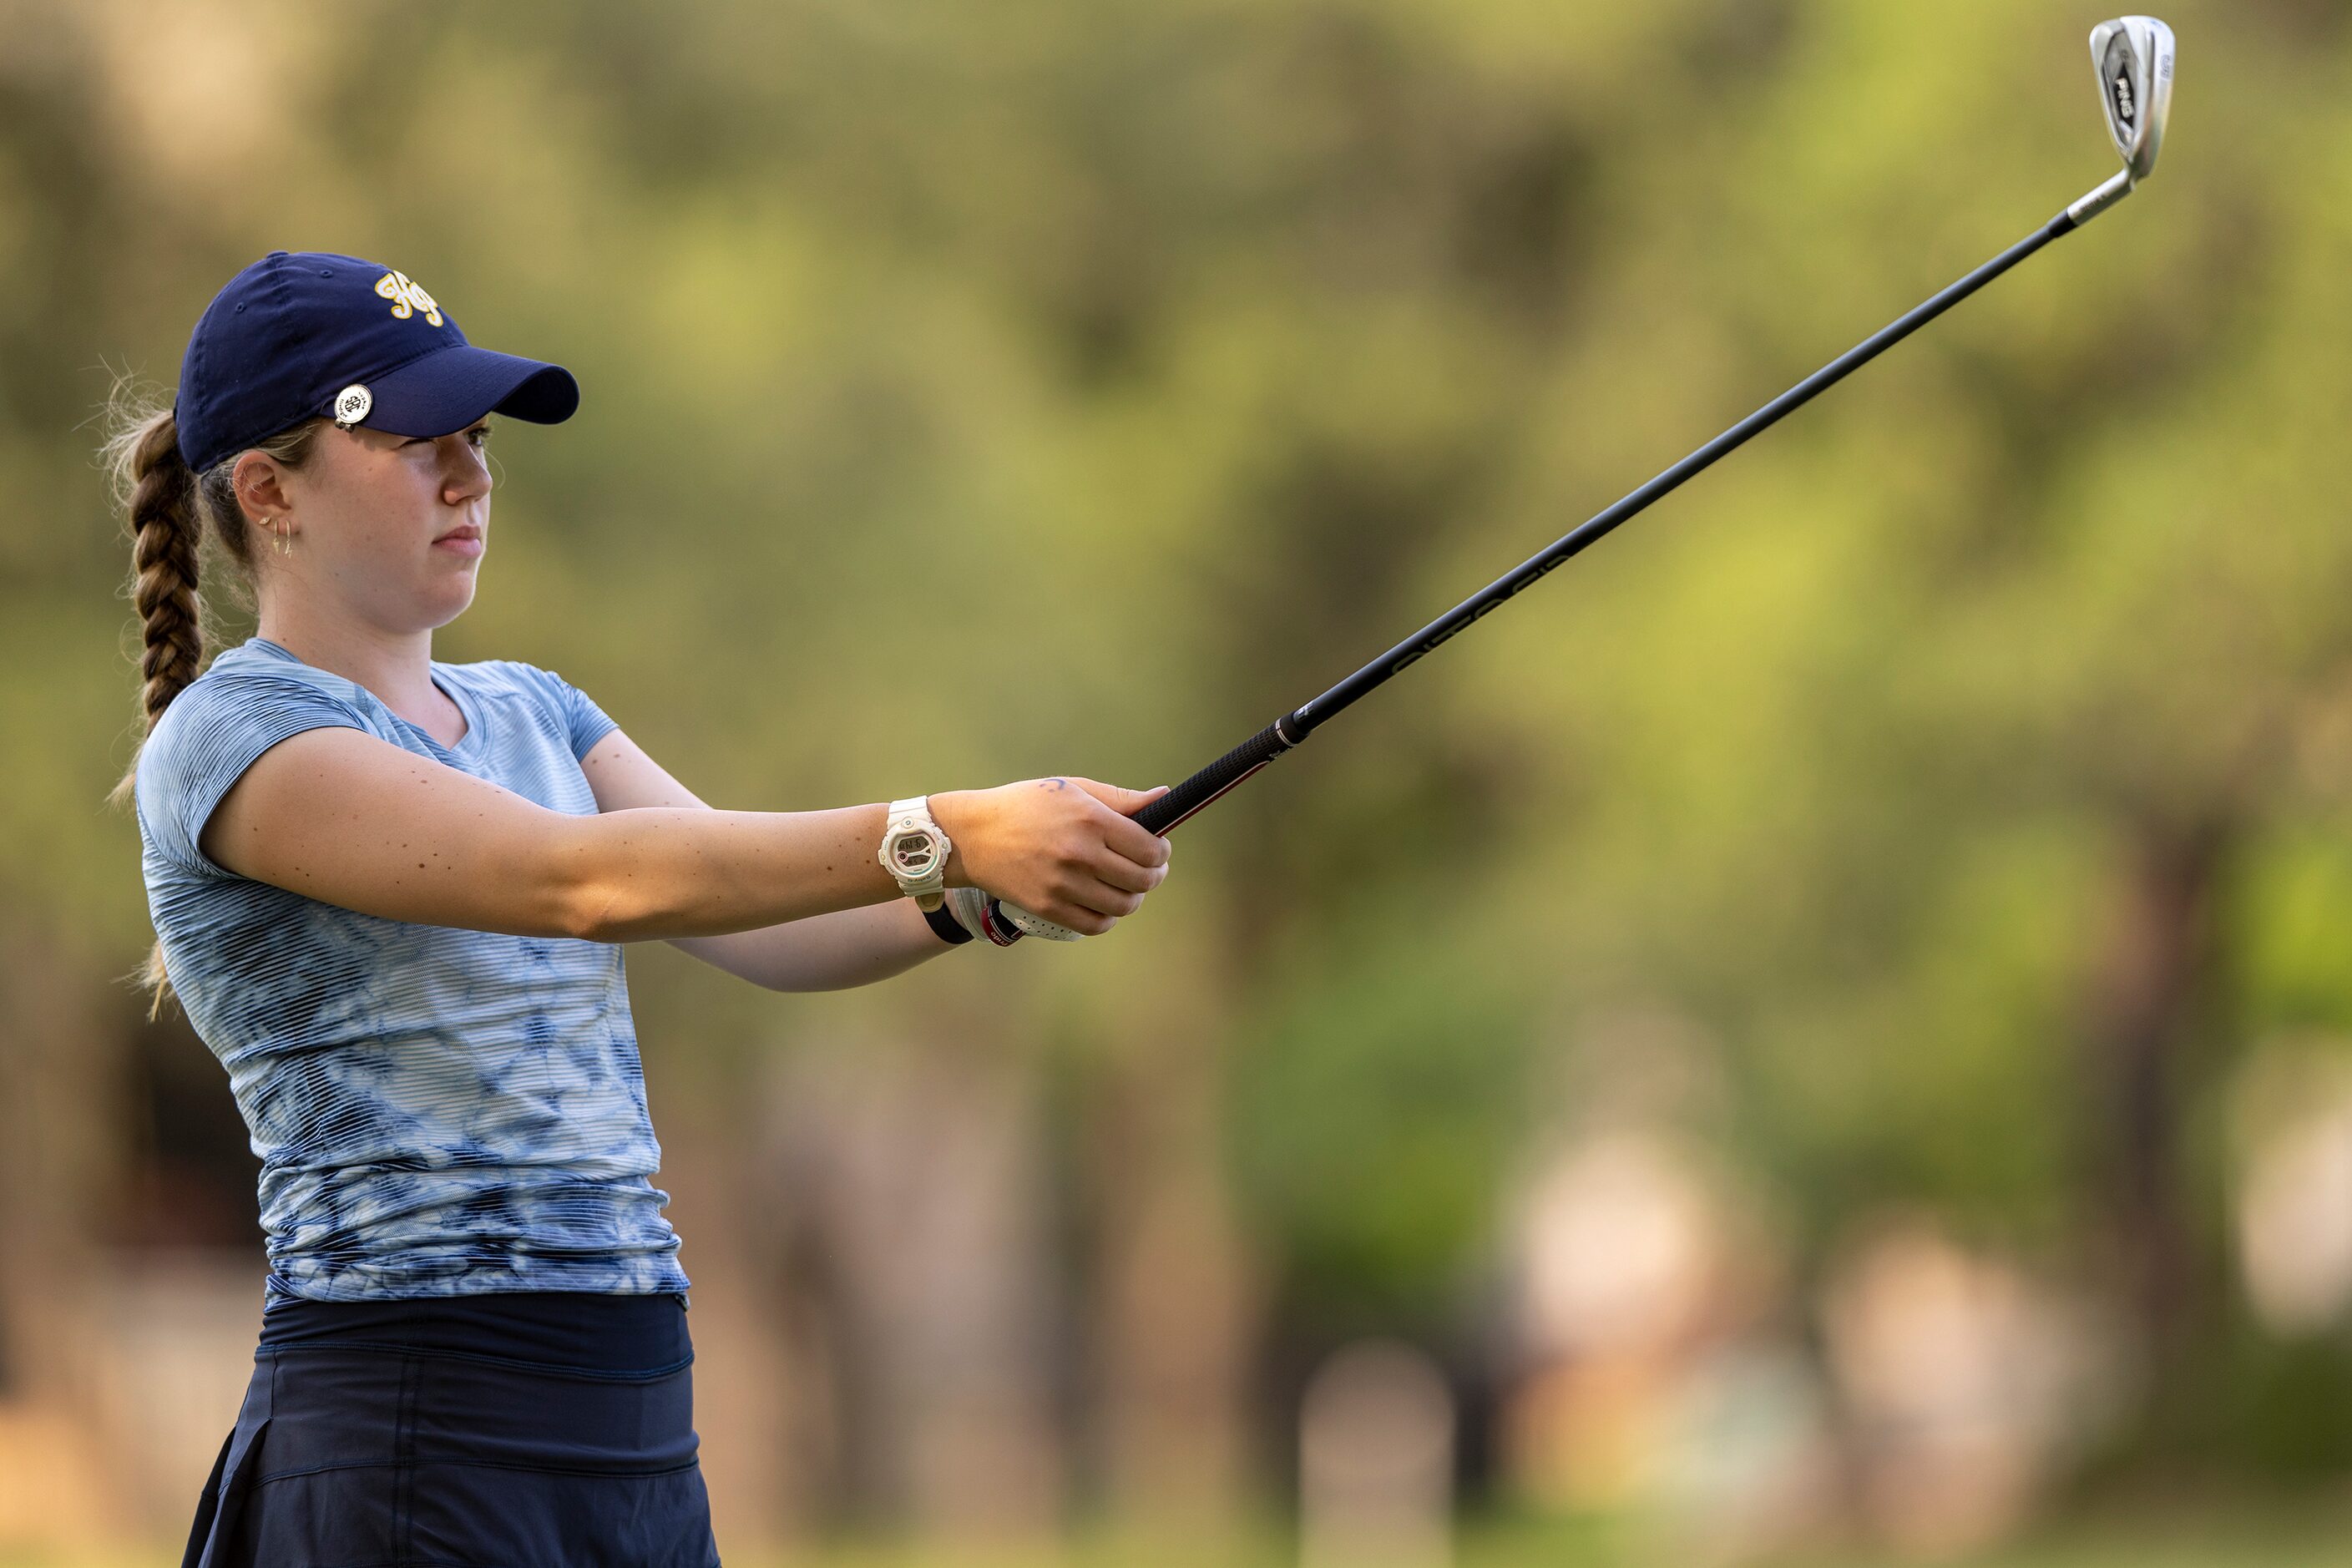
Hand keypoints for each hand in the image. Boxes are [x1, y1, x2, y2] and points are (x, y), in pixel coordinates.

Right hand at [930, 779, 1171, 937]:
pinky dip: (1109, 918)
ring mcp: (1063, 884)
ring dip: (1134, 898)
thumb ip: (1121, 798)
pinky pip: (1095, 924)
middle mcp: (1079, 853)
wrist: (973, 835)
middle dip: (1154, 876)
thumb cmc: (1026, 807)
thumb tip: (1164, 798)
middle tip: (1149, 870)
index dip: (1161, 852)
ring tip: (1128, 887)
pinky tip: (1106, 904)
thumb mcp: (1072, 789)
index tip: (1157, 850)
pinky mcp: (1047, 907)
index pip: (1150, 849)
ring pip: (1123, 906)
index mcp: (1090, 819)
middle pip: (1142, 880)